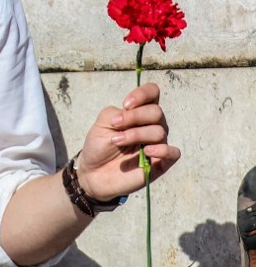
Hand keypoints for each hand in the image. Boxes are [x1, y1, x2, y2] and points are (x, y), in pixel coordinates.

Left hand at [76, 82, 179, 201]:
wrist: (93, 173)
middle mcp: (151, 126)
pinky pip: (173, 153)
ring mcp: (157, 144)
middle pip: (156, 112)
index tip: (125, 104)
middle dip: (134, 116)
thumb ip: (117, 112)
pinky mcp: (159, 163)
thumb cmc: (99, 146)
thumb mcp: (102, 123)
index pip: (153, 93)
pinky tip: (146, 151)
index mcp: (139, 113)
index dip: (143, 94)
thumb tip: (133, 113)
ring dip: (136, 134)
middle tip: (115, 126)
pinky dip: (162, 150)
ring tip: (117, 142)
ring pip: (159, 132)